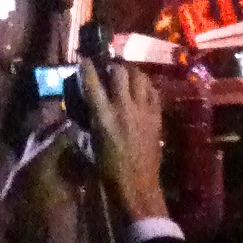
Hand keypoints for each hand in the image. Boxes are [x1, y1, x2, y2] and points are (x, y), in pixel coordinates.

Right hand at [81, 63, 168, 223]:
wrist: (136, 183)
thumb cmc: (107, 168)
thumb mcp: (91, 142)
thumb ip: (91, 119)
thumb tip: (90, 104)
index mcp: (103, 115)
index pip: (92, 82)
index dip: (87, 67)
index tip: (85, 59)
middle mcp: (124, 107)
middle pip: (120, 72)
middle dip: (113, 65)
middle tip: (110, 66)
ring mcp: (144, 110)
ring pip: (141, 77)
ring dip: (132, 72)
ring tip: (127, 73)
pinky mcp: (157, 116)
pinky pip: (153, 92)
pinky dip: (146, 86)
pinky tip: (142, 88)